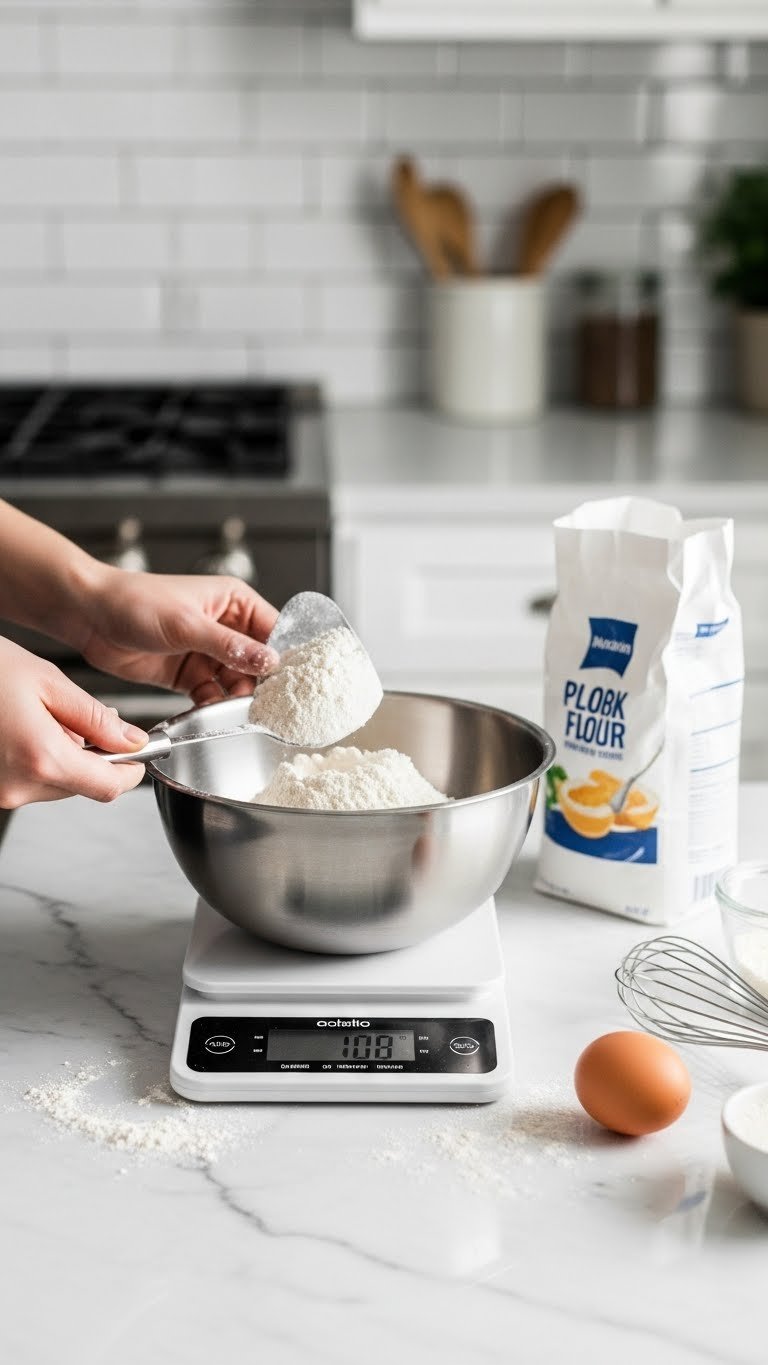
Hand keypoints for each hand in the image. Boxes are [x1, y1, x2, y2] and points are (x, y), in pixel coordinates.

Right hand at [0, 637, 147, 808]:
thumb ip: (95, 718)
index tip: (137, 754)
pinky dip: (35, 759)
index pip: (109, 787)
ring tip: (41, 716)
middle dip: (93, 757)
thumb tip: (131, 741)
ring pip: (54, 784)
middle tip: (84, 719)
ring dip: (61, 757)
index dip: (131, 771)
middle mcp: (17, 785)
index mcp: (41, 758)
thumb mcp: (48, 682)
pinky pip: (26, 781)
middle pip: (82, 787)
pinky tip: (22, 728)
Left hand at [80, 570, 279, 705]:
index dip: (284, 655)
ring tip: (239, 712)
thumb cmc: (134, 601)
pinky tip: (213, 714)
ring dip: (238, 698)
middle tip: (267, 705)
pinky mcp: (188, 674)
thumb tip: (268, 661)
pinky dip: (213, 706)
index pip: (274, 630)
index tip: (293, 681)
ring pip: (236, 681)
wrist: (89, 616)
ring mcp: (206, 652)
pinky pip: (211, 695)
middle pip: (258, 661)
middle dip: (262, 683)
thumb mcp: (187, 624)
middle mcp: (224, 626)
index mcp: (233, 601)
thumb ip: (230, 646)